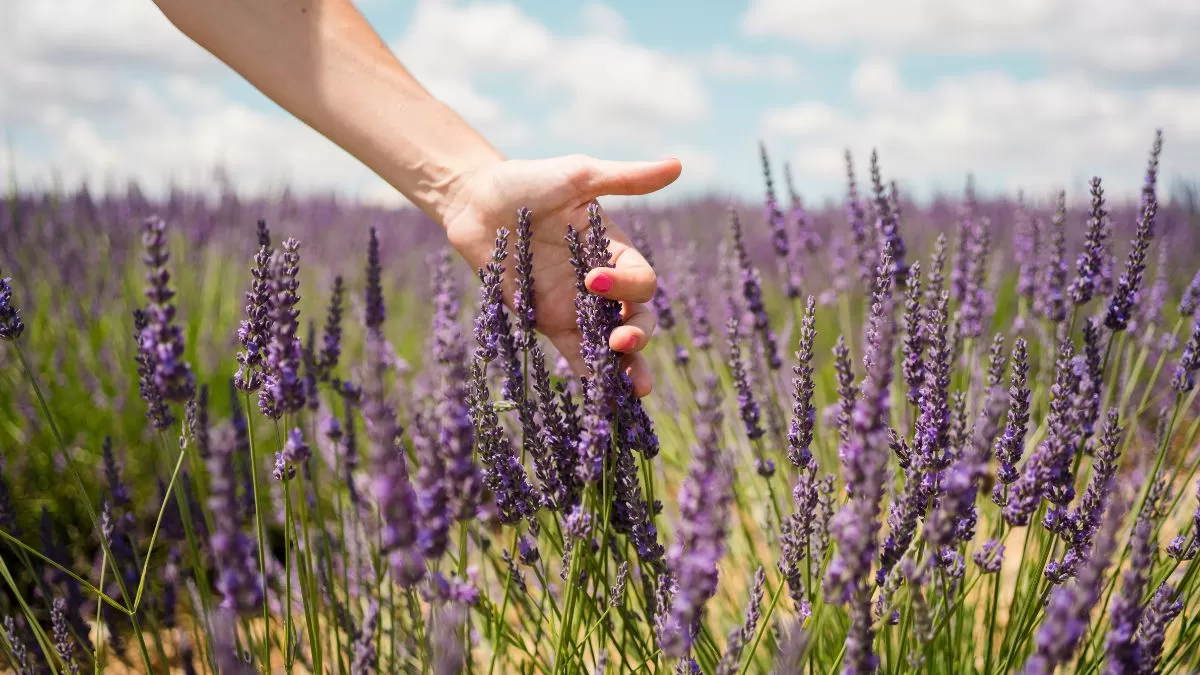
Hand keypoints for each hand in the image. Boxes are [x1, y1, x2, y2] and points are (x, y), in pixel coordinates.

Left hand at [440, 154, 682, 396]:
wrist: (476, 201)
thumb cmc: (529, 182)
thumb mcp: (579, 176)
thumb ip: (626, 179)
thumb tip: (679, 165)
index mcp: (616, 251)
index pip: (641, 281)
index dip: (629, 288)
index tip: (594, 279)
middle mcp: (602, 285)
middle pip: (637, 320)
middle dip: (638, 336)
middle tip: (622, 341)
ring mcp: (576, 308)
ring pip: (612, 346)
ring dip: (625, 368)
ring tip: (633, 390)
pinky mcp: (548, 324)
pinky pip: (577, 356)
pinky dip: (590, 376)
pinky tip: (600, 397)